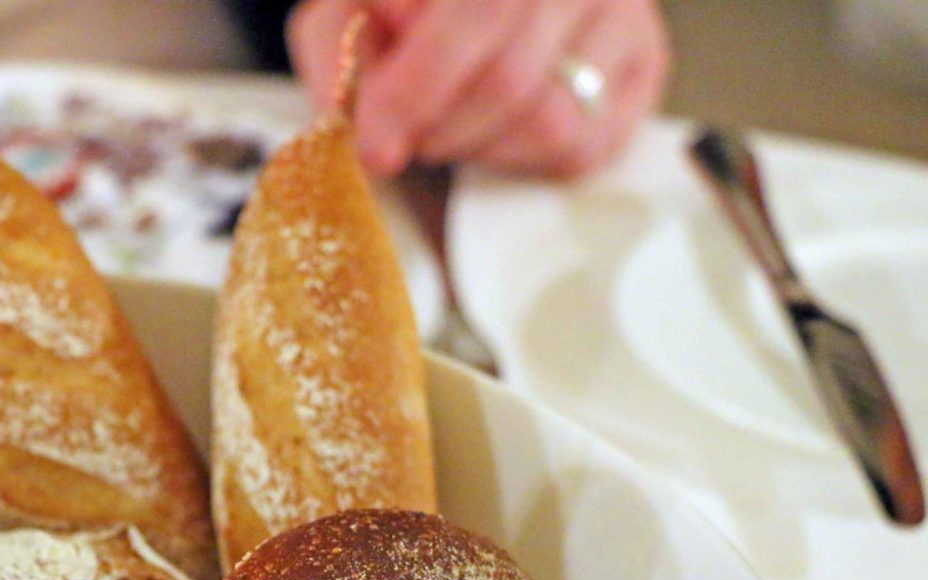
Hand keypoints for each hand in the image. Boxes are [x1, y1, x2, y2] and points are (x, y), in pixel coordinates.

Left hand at [288, 0, 670, 176]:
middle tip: (410, 139)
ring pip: (553, 120)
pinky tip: (496, 133)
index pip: (477, 15)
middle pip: (512, 79)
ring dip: (481, 148)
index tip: (376, 148)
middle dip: (443, 131)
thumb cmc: (403, 5)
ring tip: (450, 128)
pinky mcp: (646, 64)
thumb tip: (360, 108)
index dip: (418, 92)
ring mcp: (624, 10)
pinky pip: (585, 146)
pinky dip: (524, 159)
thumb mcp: (353, 7)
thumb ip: (339, 44)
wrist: (472, 2)